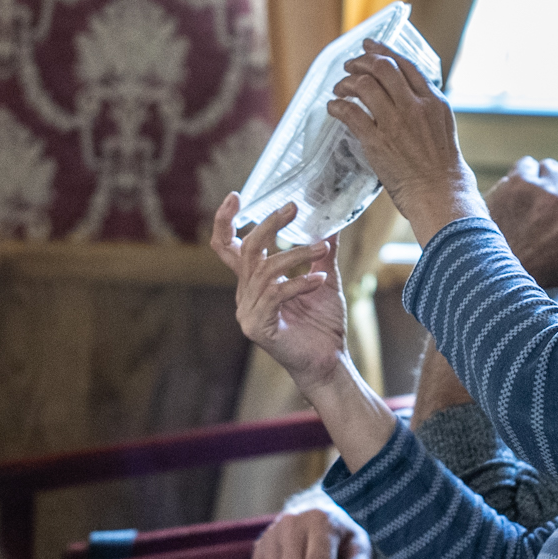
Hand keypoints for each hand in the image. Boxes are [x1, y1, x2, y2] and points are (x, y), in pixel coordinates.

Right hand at [211, 194, 348, 393]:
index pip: (227, 247)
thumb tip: (331, 224)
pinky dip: (300, 282)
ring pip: (266, 270)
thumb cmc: (323, 325)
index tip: (237, 195)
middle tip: (292, 207)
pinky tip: (320, 279)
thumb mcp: (324, 279)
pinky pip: (276, 294)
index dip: (225, 221)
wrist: (327, 362)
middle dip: (269, 225)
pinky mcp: (258, 326)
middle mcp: (245, 294)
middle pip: (247, 250)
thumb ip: (322, 253)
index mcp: (253, 281)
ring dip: (297, 254)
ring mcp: (248, 312)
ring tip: (322, 248)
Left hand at [328, 40, 484, 242]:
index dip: (384, 51)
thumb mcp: (442, 126)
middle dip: (362, 62)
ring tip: (339, 88)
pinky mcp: (377, 142)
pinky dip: (338, 106)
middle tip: (350, 66)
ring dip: (346, 83)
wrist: (441, 194)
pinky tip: (333, 107)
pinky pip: (351, 113)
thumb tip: (404, 93)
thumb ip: (425, 106)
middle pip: (383, 68)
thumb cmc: (442, 167)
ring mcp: (396, 123)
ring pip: (365, 85)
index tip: (369, 46)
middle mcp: (415, 106)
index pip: (406, 64)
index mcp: (434, 101)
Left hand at [488, 157, 557, 287]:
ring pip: (550, 166)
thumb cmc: (529, 274)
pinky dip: (520, 174)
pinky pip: (527, 164)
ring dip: (540, 177)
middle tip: (546, 192)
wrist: (490, 276)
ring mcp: (546, 192)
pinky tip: (513, 192)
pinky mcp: (521, 183)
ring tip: (527, 196)